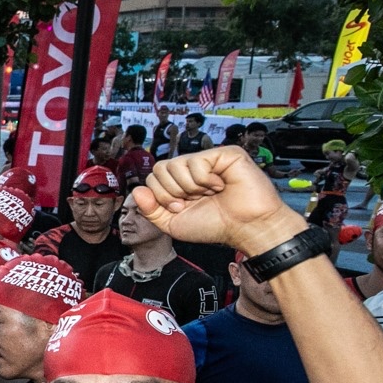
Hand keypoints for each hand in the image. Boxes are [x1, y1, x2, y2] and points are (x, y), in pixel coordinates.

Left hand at [133, 146, 300, 254]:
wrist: (245, 228)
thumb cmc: (215, 225)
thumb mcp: (173, 224)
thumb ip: (151, 210)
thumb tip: (137, 191)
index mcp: (180, 182)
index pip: (152, 178)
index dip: (162, 197)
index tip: (181, 207)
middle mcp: (192, 169)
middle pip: (159, 168)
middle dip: (173, 192)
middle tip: (195, 200)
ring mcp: (208, 159)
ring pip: (175, 164)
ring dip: (190, 187)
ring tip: (210, 193)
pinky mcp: (225, 154)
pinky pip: (196, 162)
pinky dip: (205, 180)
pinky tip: (221, 185)